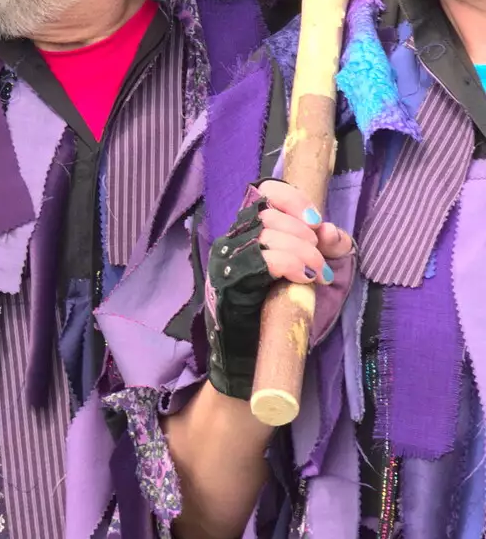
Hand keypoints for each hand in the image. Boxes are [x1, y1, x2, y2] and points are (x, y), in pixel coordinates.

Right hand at [203, 181, 354, 399]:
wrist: (253, 363)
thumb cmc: (280, 318)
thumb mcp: (312, 279)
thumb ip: (325, 251)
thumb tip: (332, 230)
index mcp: (248, 235)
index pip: (262, 194)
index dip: (291, 200)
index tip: (315, 222)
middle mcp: (232, 243)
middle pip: (269, 214)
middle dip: (305, 234)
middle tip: (320, 264)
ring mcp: (227, 263)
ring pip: (267, 234)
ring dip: (304, 251)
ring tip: (317, 276)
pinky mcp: (229, 285)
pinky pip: (264, 260)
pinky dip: (293, 264)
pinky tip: (307, 278)